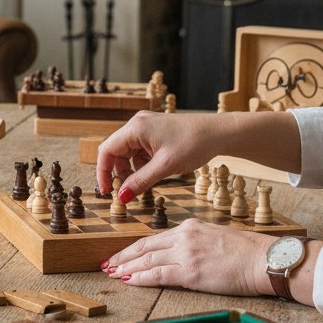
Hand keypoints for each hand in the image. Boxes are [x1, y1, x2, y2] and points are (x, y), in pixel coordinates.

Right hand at [96, 111, 224, 201]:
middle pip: (116, 152)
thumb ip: (140, 182)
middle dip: (118, 173)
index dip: (103, 172)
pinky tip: (154, 173)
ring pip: (128, 153)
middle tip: (125, 192)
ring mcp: (146, 128)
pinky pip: (140, 151)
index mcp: (135, 128)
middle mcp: (137, 125)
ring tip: (142, 185)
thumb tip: (122, 197)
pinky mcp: (155, 133)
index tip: (106, 191)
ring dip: (131, 170)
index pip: (107, 150)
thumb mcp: (165, 167)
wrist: (219, 132)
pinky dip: (142, 165)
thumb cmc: (194, 143)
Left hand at [101, 220, 273, 296]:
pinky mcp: (190, 272)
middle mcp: (184, 237)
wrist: (266, 260)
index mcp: (190, 227)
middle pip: (144, 248)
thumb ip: (195, 242)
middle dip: (123, 257)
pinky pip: (157, 276)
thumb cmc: (248, 252)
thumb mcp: (216, 237)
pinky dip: (140, 279)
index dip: (134, 249)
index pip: (154, 239)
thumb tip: (181, 253)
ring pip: (146, 261)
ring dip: (126, 268)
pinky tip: (128, 281)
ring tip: (112, 274)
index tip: (121, 255)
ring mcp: (185, 254)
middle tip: (107, 264)